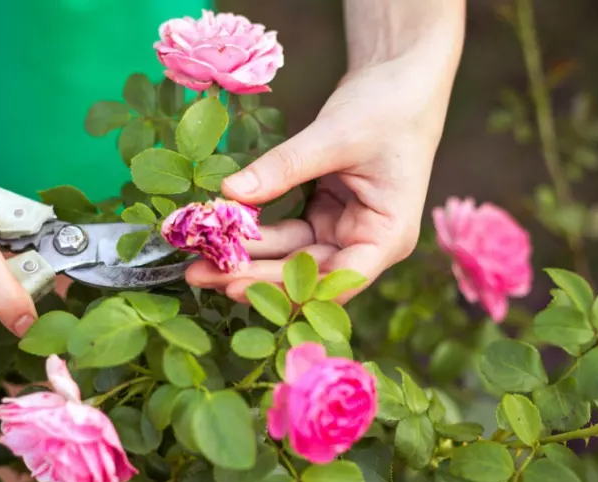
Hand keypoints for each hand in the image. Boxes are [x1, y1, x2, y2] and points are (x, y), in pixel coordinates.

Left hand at [186, 50, 457, 303]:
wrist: (400, 76)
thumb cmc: (387, 106)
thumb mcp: (334, 135)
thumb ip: (284, 167)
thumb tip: (230, 193)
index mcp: (387, 236)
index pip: (335, 280)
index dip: (285, 288)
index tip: (235, 285)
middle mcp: (367, 243)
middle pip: (306, 273)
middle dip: (252, 275)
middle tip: (198, 275)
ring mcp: (344, 231)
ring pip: (290, 256)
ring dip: (247, 257)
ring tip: (197, 261)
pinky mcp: (324, 215)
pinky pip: (285, 234)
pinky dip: (255, 233)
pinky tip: (220, 234)